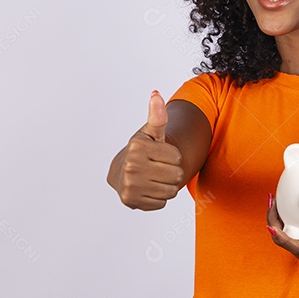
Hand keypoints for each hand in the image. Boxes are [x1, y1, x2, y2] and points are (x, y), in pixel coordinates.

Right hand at [112, 91, 185, 209]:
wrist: (121, 172)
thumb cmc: (142, 150)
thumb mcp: (150, 132)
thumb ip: (157, 116)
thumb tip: (156, 95)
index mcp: (137, 146)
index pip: (177, 157)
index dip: (172, 157)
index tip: (160, 154)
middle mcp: (131, 166)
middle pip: (176, 176)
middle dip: (172, 172)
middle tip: (158, 168)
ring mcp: (130, 185)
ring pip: (170, 191)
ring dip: (166, 186)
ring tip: (154, 178)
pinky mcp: (131, 201)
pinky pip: (161, 203)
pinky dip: (158, 198)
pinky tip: (148, 189)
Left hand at [266, 197, 298, 283]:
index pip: (296, 247)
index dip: (282, 238)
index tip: (272, 228)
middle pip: (281, 238)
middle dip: (272, 220)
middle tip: (273, 199)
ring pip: (282, 234)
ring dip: (276, 217)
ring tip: (275, 198)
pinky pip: (289, 231)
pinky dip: (284, 218)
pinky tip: (286, 203)